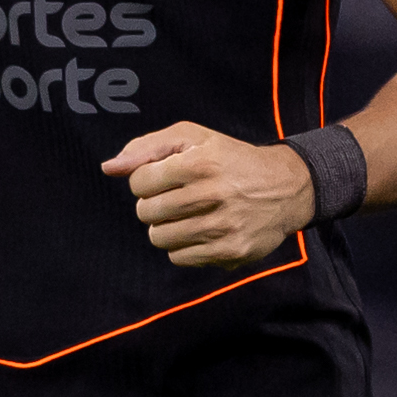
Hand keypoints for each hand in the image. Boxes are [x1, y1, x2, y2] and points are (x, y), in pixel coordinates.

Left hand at [101, 122, 315, 266]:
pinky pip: (180, 258)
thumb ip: (147, 148)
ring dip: (167, 227)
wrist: (287, 187)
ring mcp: (223, 226)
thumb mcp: (193, 138)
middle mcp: (213, 194)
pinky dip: (184, 247)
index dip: (146, 181)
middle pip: (146, 213)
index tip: (166, 178)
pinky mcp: (232, 251)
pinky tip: (202, 231)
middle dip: (154, 206)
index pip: (139, 182)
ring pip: (160, 238)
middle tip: (177, 198)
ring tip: (189, 215)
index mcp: (201, 162)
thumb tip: (108, 168)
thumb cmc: (229, 159)